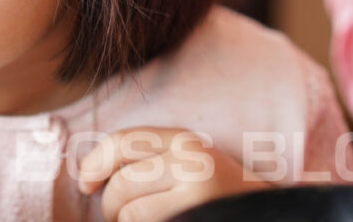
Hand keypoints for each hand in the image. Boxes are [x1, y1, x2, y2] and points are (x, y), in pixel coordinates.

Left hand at [77, 126, 268, 221]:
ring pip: (130, 212)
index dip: (94, 164)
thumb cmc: (216, 196)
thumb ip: (146, 159)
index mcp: (184, 139)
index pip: (121, 142)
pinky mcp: (195, 215)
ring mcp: (197, 191)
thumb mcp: (185, 164)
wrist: (267, 215)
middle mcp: (192, 160)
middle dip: (109, 207)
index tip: (86, 184)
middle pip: (120, 184)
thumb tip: (86, 175)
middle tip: (118, 219)